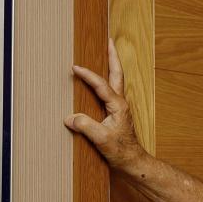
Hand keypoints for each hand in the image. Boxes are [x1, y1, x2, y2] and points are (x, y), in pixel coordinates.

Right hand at [66, 39, 147, 171]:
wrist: (133, 161)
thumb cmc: (121, 151)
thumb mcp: (101, 139)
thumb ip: (86, 127)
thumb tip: (70, 117)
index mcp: (118, 105)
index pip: (101, 84)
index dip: (88, 75)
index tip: (75, 68)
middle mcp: (121, 102)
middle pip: (117, 73)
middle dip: (112, 56)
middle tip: (108, 40)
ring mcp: (120, 107)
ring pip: (116, 80)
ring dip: (111, 65)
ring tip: (105, 52)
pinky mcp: (117, 112)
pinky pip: (111, 90)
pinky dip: (107, 79)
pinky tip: (100, 81)